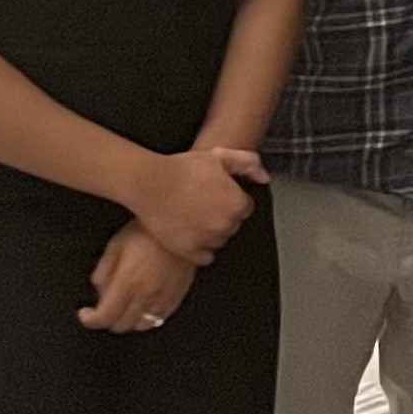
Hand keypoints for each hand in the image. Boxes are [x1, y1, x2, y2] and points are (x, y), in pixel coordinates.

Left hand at [77, 221, 199, 333]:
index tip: (87, 314)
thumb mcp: (114, 246)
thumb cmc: (148, 232)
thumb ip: (102, 272)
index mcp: (127, 282)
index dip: (91, 320)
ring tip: (125, 307)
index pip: (104, 317)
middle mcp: (146, 294)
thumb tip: (99, 290)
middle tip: (104, 308)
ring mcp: (163, 297)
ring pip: (142, 325)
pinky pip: (160, 318)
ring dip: (129, 320)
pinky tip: (143, 305)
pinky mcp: (178, 296)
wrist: (180, 226)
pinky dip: (148, 317)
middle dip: (108, 319)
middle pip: (122, 325)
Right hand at [132, 147, 267, 262]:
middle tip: (202, 204)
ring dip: (212, 232)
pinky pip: (205, 256)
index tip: (216, 195)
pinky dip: (200, 249)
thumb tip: (264, 178)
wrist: (148, 182)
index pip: (244, 207)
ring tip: (193, 217)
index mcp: (236, 203)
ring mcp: (208, 239)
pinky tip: (191, 234)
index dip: (230, 199)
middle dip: (222, 216)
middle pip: (232, 224)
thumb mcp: (218, 156)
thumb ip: (247, 164)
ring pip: (220, 240)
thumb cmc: (180, 169)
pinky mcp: (189, 250)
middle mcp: (226, 224)